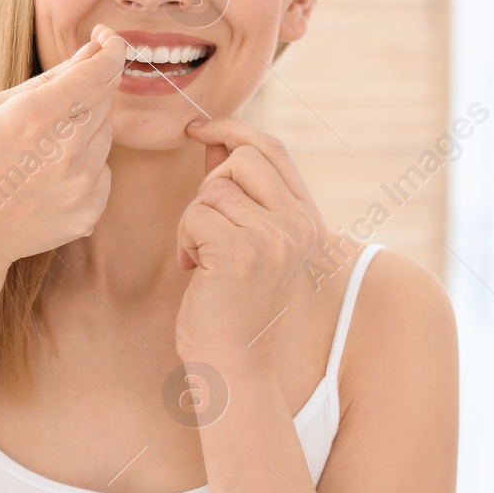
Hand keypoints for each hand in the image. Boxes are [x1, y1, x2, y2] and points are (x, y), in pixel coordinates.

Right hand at [0, 24, 123, 271]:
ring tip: (41, 153)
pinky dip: (84, 168)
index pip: (99, 71)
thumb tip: (94, 51)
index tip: (109, 41)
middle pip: (105, 100)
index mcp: (36, 117)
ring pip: (105, 136)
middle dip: (87, 93)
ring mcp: (80, 185)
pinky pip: (104, 171)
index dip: (111, 49)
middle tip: (52, 110)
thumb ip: (52, 79)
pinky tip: (48, 180)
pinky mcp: (90, 212)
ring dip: (84, 133)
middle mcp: (65, 151)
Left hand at [173, 118, 326, 359]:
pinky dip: (185, 240)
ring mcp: (275, 238)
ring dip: (193, 221)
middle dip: (210, 186)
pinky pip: (195, 214)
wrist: (235, 365)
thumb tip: (213, 138)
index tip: (197, 128)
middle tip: (205, 231)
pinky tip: (197, 272)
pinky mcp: (242, 253)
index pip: (273, 149)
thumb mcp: (247, 240)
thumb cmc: (232, 305)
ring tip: (204, 259)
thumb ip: (238, 190)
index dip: (233, 128)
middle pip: (241, 159)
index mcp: (308, 219)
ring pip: (213, 188)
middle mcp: (300, 225)